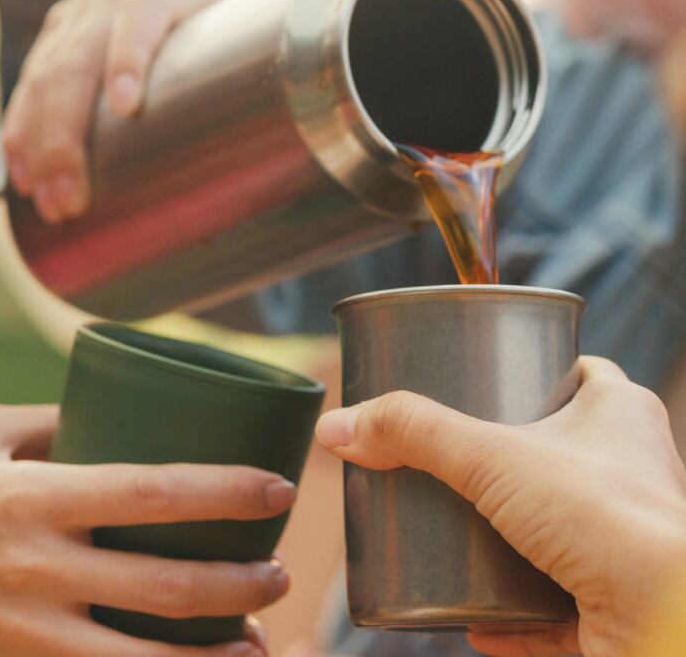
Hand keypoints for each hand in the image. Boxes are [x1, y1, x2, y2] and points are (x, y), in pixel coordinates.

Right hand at [0, 402, 291, 655]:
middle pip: (164, 587)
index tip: (277, 486)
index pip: (150, 490)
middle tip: (279, 573)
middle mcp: (31, 569)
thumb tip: (112, 409)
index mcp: (26, 496)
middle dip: (239, 586)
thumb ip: (46, 421)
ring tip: (255, 644)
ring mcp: (18, 631)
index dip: (224, 490)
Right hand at [3, 0, 242, 222]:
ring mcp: (79, 13)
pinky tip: (22, 175)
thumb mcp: (247, 51)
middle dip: (67, 138)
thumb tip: (252, 198)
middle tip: (72, 200)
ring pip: (44, 77)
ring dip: (40, 148)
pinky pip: (26, 86)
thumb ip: (247, 97)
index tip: (127, 108)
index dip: (132, 56)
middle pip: (79, 59)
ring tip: (50, 204)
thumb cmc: (230, 42)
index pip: (146, 14)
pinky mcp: (54, 36)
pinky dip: (20, 135)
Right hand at [315, 357, 685, 656]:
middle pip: (560, 452)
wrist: (663, 621)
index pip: (581, 373)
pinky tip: (470, 618)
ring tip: (448, 531)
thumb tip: (339, 426)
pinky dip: (510, 612)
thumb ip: (413, 435)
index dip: (537, 371)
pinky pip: (553, 607)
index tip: (486, 376)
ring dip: (504, 537)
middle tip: (447, 460)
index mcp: (621, 415)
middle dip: (504, 460)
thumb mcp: (492, 457)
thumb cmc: (608, 518)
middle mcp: (631, 474)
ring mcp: (622, 542)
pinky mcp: (610, 603)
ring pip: (558, 530)